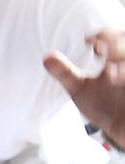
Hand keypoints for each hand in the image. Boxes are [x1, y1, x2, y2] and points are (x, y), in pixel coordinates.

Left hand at [45, 29, 124, 146]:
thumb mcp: (81, 89)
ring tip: (109, 74)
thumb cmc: (104, 105)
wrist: (120, 128)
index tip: (89, 42)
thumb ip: (65, 73)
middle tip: (103, 54)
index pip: (116, 36)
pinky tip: (114, 79)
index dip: (104, 34)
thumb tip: (46, 58)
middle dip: (116, 45)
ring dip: (123, 61)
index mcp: (116, 58)